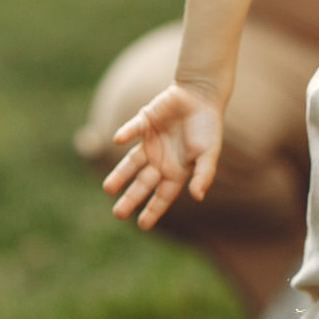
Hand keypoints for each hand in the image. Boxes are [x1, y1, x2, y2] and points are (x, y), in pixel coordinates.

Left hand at [102, 84, 225, 228]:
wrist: (202, 94)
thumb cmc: (208, 125)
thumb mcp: (209, 153)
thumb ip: (204, 174)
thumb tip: (198, 197)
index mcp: (177, 169)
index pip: (162, 195)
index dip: (153, 209)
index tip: (142, 225)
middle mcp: (160, 159)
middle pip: (142, 183)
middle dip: (131, 198)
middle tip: (118, 214)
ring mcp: (150, 141)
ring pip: (130, 162)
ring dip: (120, 174)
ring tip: (108, 188)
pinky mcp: (144, 122)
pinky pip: (132, 130)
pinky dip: (125, 134)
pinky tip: (117, 141)